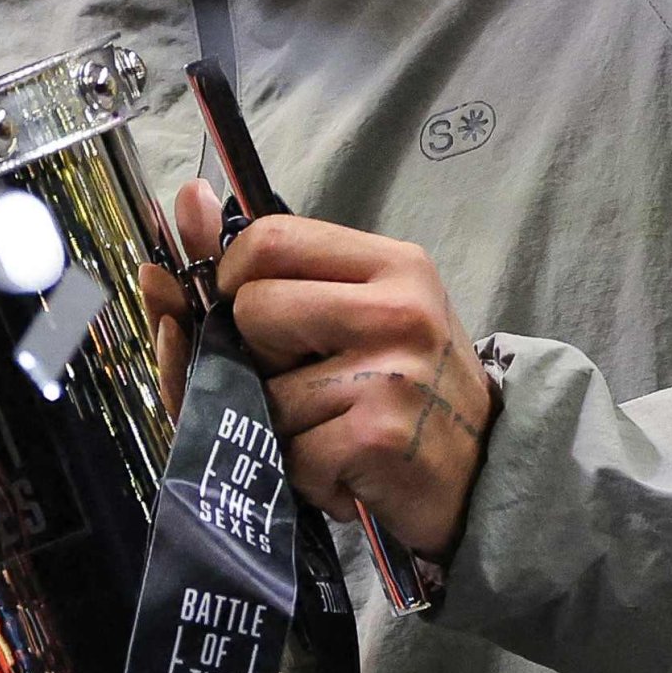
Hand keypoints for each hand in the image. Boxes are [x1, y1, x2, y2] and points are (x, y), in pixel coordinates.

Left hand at [147, 182, 496, 560]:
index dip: (234, 280)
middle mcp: (398, 309)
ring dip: (284, 428)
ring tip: (336, 431)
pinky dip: (307, 476)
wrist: (484, 476)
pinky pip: (288, 451)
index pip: (270, 239)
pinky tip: (349, 471)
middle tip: (313, 384)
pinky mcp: (377, 435)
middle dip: (258, 358)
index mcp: (393, 264)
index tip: (252, 314)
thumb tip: (186, 196)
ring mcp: (391, 372)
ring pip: (263, 391)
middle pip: (253, 309)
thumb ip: (272, 261)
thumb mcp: (359, 308)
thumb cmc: (407, 389)